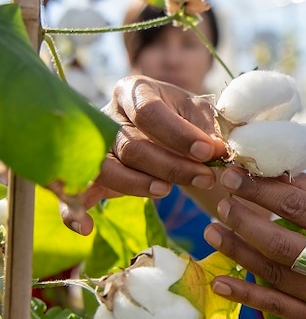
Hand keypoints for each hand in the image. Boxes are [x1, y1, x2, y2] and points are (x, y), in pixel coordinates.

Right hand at [62, 75, 227, 233]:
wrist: (176, 132)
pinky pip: (73, 193)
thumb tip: (219, 151)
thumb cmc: (190, 119)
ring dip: (137, 185)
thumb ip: (210, 130)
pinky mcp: (86, 174)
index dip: (179, 135)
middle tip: (205, 178)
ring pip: (105, 169)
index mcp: (135, 91)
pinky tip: (86, 228)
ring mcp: (93, 145)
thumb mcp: (203, 114)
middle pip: (130, 146)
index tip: (208, 152)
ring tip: (167, 192)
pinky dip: (73, 211)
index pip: (149, 113)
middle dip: (170, 166)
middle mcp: (107, 115)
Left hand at [203, 167, 305, 318]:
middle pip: (282, 244)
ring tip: (212, 231)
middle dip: (244, 221)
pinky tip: (219, 281)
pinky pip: (276, 307)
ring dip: (237, 252)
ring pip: (274, 275)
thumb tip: (266, 171)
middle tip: (220, 204)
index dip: (261, 192)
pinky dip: (244, 295)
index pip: (299, 207)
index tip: (232, 177)